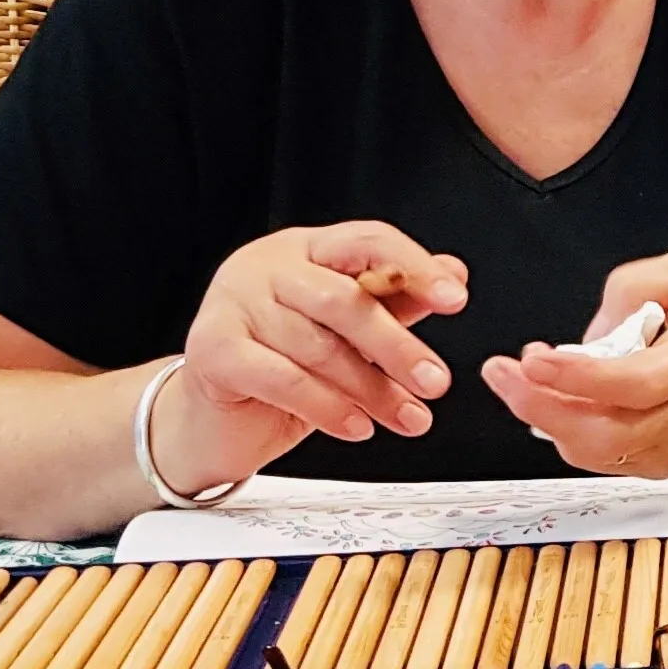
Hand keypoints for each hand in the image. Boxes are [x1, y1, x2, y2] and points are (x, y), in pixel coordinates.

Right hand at [157, 222, 468, 495]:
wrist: (212, 417)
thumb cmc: (283, 362)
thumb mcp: (348, 329)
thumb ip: (395, 298)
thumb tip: (453, 272)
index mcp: (305, 249)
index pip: (368, 242)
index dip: (415, 268)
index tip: (456, 298)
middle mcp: (266, 266)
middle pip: (345, 299)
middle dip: (398, 346)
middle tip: (436, 382)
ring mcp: (233, 304)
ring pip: (318, 347)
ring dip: (373, 390)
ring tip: (409, 418)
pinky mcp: (213, 349)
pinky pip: (283, 380)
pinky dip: (328, 407)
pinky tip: (358, 426)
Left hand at [482, 248, 667, 477]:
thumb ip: (640, 285)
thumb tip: (594, 330)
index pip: (637, 382)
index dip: (578, 376)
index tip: (535, 358)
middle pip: (611, 433)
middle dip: (543, 410)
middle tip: (506, 376)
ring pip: (604, 455)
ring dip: (550, 424)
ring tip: (520, 387)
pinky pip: (608, 461)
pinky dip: (572, 437)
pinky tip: (555, 407)